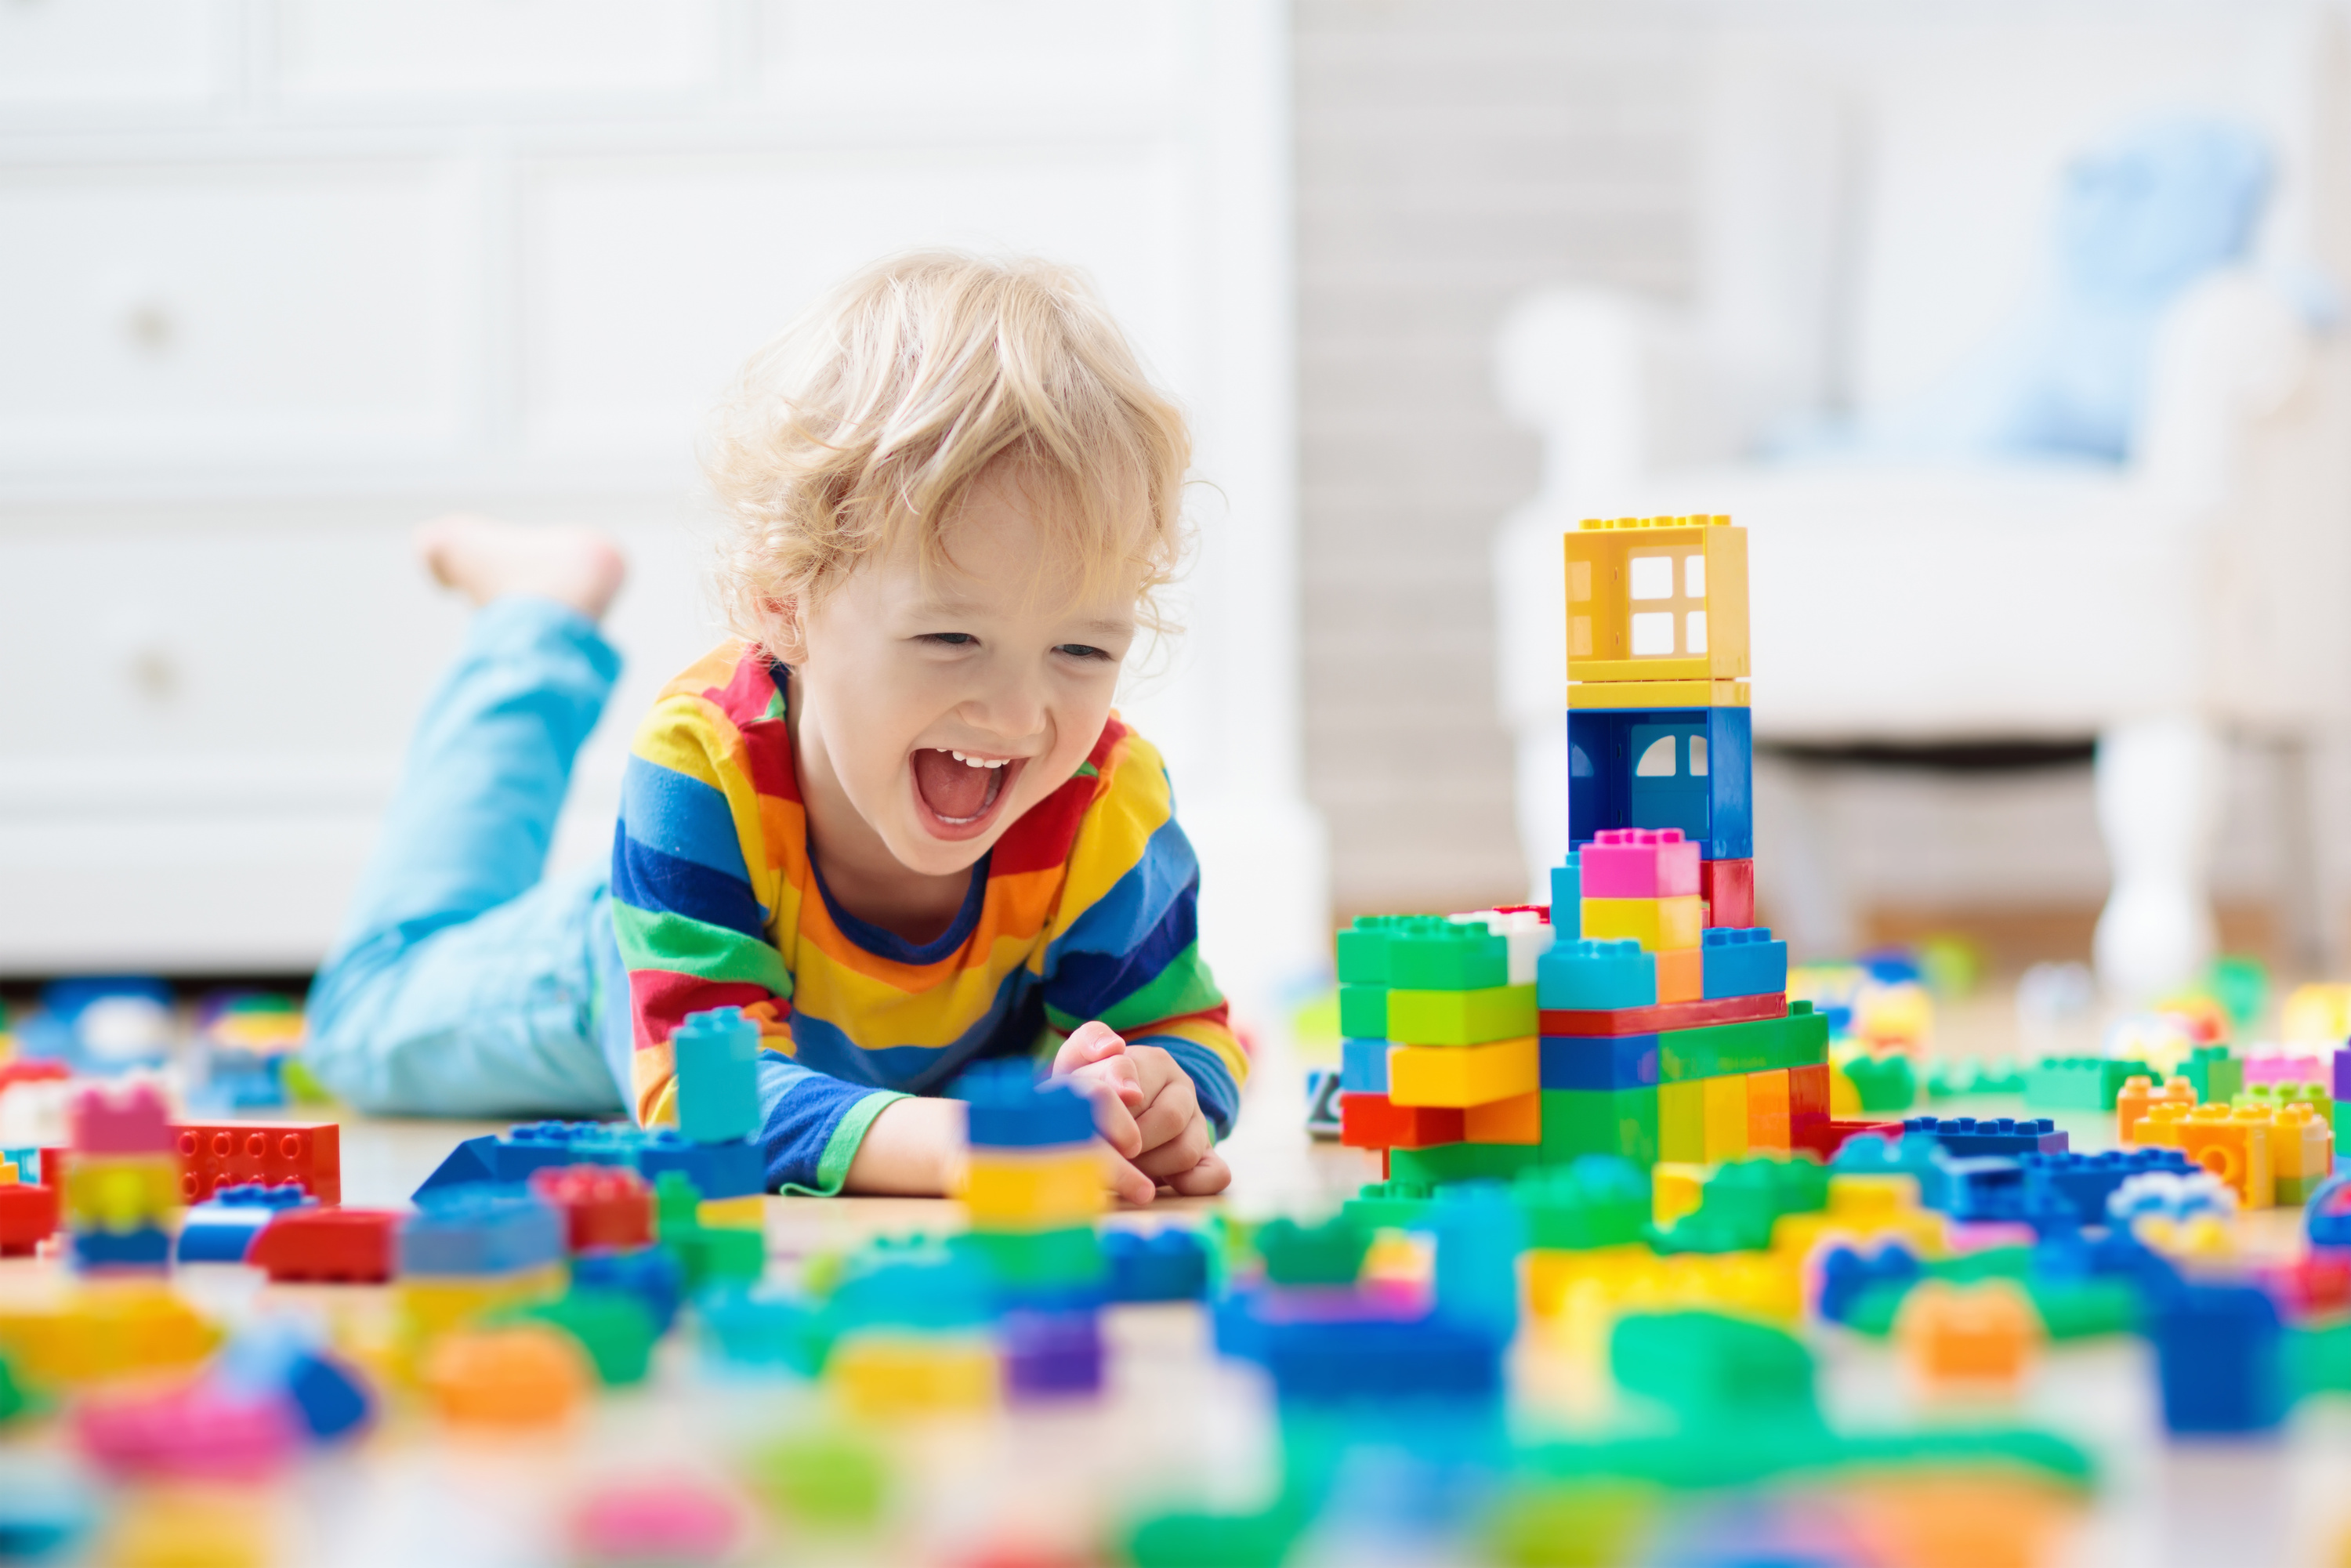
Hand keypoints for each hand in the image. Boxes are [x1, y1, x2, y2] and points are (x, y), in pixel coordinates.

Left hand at [1050, 1023, 1230, 1204]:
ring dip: (1151, 1167)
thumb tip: (1113, 1047)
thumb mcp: (1079, 1062)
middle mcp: (1181, 1089)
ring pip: (1187, 1149)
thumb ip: (1090, 1043)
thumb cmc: (1091, 1092)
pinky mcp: (1207, 1156)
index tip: (1104, 1113)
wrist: (1108, 1118)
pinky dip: (1192, 1184)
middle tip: (1106, 1154)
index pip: (1136, 1073)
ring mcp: (1197, 1123)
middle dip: (1132, 1143)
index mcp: (1153, 1062)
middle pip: (1169, 1118)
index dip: (1118, 1094)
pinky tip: (1164, 1185)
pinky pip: (1216, 1173)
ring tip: (1123, 1169)